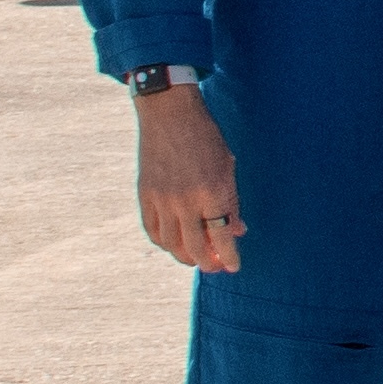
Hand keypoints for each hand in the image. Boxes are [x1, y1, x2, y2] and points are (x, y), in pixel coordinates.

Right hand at [133, 83, 242, 272]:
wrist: (170, 115)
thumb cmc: (206, 139)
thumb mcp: (227, 167)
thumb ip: (231, 202)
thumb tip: (237, 231)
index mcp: (212, 192)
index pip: (222, 236)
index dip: (229, 256)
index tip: (234, 267)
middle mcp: (185, 200)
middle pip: (195, 247)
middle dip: (208, 263)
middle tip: (215, 267)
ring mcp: (162, 199)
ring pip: (171, 243)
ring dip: (184, 257)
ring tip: (195, 259)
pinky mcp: (145, 195)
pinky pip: (152, 230)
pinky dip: (163, 242)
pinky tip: (173, 244)